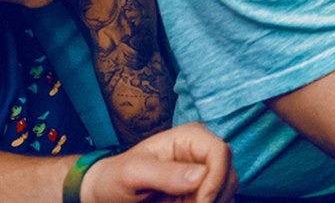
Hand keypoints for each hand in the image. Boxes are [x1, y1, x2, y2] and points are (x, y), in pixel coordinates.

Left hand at [81, 121, 237, 202]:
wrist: (106, 194)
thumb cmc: (115, 178)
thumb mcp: (133, 174)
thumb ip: (164, 173)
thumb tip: (200, 176)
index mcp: (188, 137)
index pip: (220, 151)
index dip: (217, 178)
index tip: (202, 202)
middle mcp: (200, 153)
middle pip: (228, 174)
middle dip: (214, 197)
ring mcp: (203, 173)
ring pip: (226, 191)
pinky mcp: (200, 191)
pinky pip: (218, 201)